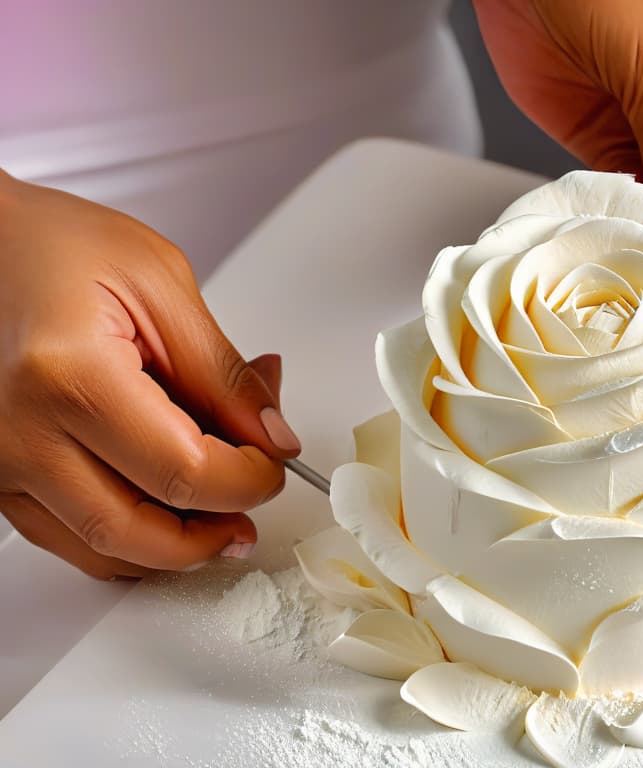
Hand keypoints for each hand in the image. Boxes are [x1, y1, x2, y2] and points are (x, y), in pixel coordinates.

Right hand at [0, 172, 299, 578]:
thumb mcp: (159, 284)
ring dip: (171, 548)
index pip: (183, 472)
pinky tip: (165, 515)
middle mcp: (18, 431)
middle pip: (137, 531)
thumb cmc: (49, 244)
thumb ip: (222, 372)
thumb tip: (272, 436)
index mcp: (67, 375)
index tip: (274, 462)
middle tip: (252, 509)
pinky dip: (126, 538)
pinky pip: (64, 537)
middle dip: (212, 533)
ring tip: (219, 517)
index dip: (247, 481)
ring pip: (100, 549)